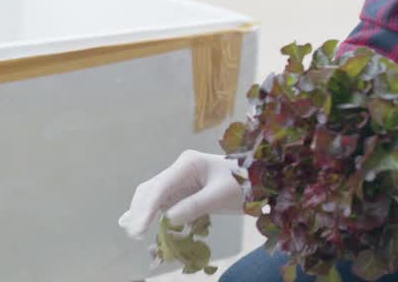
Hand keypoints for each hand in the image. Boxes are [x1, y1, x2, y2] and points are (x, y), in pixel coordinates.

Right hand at [117, 150, 245, 238]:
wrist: (262, 179)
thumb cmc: (246, 182)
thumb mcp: (222, 195)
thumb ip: (196, 205)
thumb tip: (169, 218)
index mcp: (188, 163)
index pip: (160, 186)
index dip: (147, 208)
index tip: (140, 228)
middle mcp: (180, 169)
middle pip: (151, 189)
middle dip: (140, 210)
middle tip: (135, 234)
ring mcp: (181, 179)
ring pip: (154, 195)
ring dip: (143, 212)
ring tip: (136, 232)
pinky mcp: (185, 191)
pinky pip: (164, 202)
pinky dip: (154, 213)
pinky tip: (143, 224)